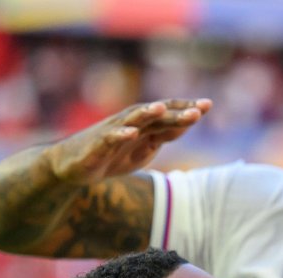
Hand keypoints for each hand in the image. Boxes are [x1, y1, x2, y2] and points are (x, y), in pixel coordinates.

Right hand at [46, 99, 211, 183]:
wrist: (73, 167)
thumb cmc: (109, 157)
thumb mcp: (142, 151)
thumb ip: (160, 138)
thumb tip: (182, 129)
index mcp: (144, 127)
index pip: (169, 116)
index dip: (187, 111)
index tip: (209, 105)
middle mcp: (131, 123)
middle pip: (157, 115)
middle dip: (177, 112)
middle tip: (199, 109)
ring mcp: (114, 131)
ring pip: (134, 119)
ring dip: (148, 113)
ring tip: (162, 108)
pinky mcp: (99, 143)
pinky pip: (111, 137)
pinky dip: (121, 135)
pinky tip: (132, 132)